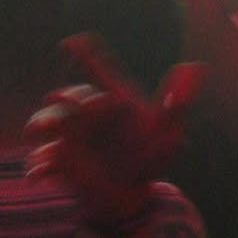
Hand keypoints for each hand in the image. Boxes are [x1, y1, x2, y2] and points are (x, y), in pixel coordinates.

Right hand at [26, 35, 204, 229]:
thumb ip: (179, 103)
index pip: (98, 70)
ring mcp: (70, 134)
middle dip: (71, 95)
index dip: (84, 53)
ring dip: (46, 120)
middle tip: (79, 104)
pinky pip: (43, 158)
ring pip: (48, 118)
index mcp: (113, 100)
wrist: (129, 195)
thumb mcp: (168, 134)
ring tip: (48, 128)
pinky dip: (41, 164)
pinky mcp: (59, 159)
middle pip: (72, 94)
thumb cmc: (149, 160)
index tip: (72, 42)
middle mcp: (88, 113)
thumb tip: (196, 66)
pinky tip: (43, 172)